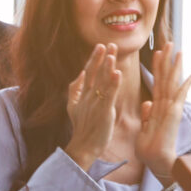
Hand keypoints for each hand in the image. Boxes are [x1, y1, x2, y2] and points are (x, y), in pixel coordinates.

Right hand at [64, 45, 124, 167]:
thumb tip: (80, 73)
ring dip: (107, 66)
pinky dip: (113, 84)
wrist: (83, 146)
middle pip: (96, 73)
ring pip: (102, 81)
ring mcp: (95, 103)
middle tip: (109, 44)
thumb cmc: (81, 127)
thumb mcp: (73, 106)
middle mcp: (88, 96)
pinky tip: (117, 74)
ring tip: (112, 53)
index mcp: (82, 94)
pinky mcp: (104, 111)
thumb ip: (75, 89)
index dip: (95, 58)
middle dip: (103, 58)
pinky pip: (109, 95)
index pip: (89, 72)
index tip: (101, 46)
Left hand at [132, 43, 190, 184]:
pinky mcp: (175, 113)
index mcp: (157, 108)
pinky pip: (181, 95)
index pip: (157, 83)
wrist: (156, 161)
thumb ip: (146, 115)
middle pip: (166, 78)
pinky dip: (186, 84)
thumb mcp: (143, 128)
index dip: (157, 68)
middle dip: (166, 60)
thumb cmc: (149, 149)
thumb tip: (146, 102)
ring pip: (173, 82)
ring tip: (178, 50)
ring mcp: (171, 108)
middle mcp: (166, 105)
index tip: (157, 53)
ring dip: (175, 66)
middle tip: (168, 43)